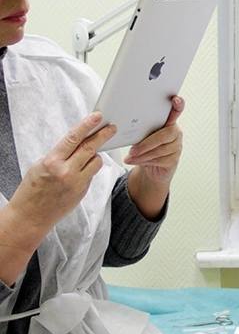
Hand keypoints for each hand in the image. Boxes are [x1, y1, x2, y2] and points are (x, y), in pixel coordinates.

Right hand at [8, 112, 116, 233]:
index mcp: (52, 162)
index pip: (73, 138)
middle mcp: (66, 172)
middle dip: (103, 135)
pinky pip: (92, 174)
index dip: (86, 125)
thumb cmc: (32, 189)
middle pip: (90, 148)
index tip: (97, 116)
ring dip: (95, 154)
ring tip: (90, 152)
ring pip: (96, 161)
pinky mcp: (83, 191)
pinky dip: (90, 168)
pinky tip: (82, 169)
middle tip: (112, 127)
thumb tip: (76, 143)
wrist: (31, 216)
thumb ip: (59, 154)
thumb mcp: (40, 165)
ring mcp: (77, 183)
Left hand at [123, 96, 183, 183]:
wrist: (150, 167)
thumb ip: (139, 128)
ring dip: (142, 155)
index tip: (176, 99)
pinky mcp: (174, 160)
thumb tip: (117, 125)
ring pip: (160, 150)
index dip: (178, 105)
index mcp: (168, 122)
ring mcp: (177, 147)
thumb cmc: (145, 147)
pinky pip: (159, 160)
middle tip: (133, 150)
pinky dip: (144, 161)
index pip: (176, 112)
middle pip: (165, 135)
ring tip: (131, 156)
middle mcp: (175, 133)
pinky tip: (136, 160)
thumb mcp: (142, 134)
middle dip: (147, 144)